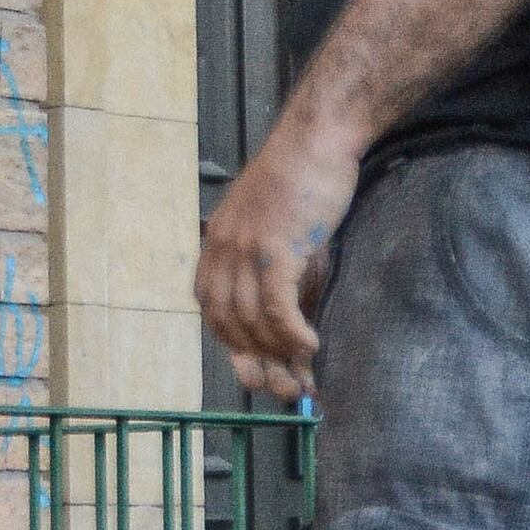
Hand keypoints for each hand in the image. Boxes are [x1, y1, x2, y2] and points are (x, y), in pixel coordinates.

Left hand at [195, 126, 356, 394]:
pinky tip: (311, 346)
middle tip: (287, 389)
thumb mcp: (282, 237)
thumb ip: (282, 282)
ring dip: (279, 356)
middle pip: (228, 325)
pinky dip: (291, 334)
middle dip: (257, 363)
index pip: (213, 312)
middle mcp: (220, 251)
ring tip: (305, 373)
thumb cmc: (305, 185)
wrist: (317, 139)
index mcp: (215, 247)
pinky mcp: (273, 248)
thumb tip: (295, 336)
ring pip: (252, 322)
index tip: (260, 371)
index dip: (235, 347)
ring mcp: (243, 249)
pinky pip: (275, 308)